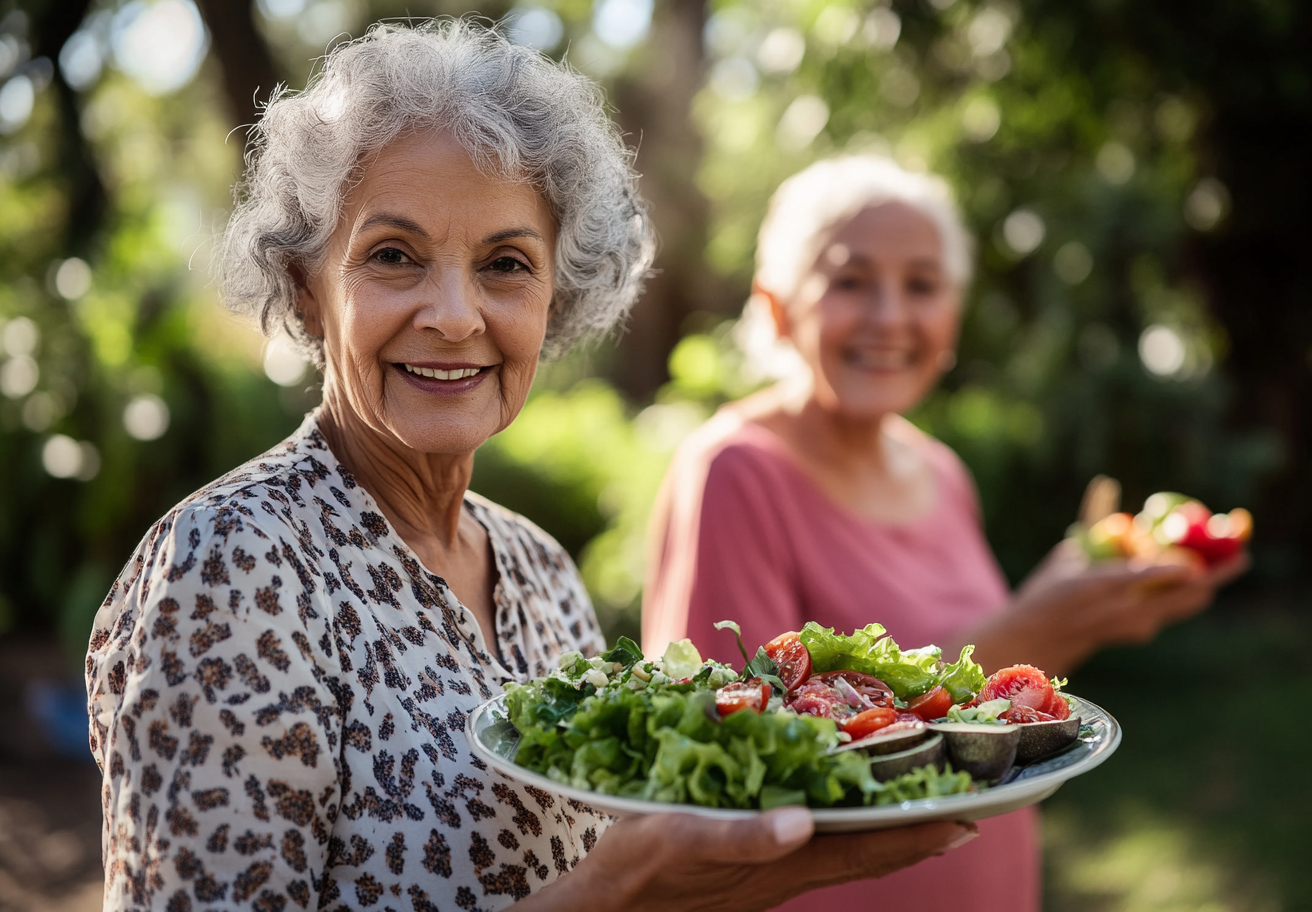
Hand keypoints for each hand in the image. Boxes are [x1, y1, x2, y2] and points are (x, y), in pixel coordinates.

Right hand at [519, 808, 975, 911]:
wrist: (607, 906)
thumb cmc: (640, 867)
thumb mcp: (683, 838)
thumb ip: (740, 836)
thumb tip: (800, 825)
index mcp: (779, 862)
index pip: (864, 848)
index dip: (915, 835)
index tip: (968, 817)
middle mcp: (787, 873)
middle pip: (868, 856)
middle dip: (919, 836)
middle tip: (969, 812)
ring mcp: (771, 876)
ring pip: (848, 858)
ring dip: (889, 837)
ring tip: (925, 815)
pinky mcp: (752, 872)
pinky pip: (817, 852)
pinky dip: (848, 835)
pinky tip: (844, 820)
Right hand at [963, 539, 1248, 674]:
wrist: (1043, 638)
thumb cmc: (1050, 590)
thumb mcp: (1067, 553)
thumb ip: (1092, 520)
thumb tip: (1106, 484)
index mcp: (1099, 586)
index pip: (1144, 577)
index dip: (1174, 568)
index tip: (1197, 557)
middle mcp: (1125, 610)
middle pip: (1185, 595)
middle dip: (1217, 575)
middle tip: (1239, 554)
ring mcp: (1137, 625)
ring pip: (1185, 603)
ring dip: (1204, 582)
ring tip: (1227, 560)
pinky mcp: (1142, 631)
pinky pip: (1172, 607)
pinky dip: (1182, 590)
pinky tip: (1185, 575)